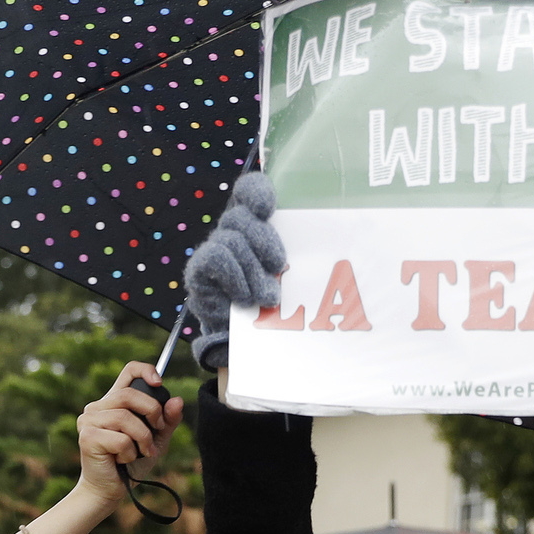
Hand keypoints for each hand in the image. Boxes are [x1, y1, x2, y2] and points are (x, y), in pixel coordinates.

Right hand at [75, 362, 183, 508]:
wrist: (110, 489)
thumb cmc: (130, 463)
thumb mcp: (156, 439)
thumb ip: (167, 421)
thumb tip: (178, 401)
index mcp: (114, 401)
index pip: (129, 371)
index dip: (146, 370)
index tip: (159, 383)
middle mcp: (98, 407)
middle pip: (129, 394)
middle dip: (152, 412)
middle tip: (158, 430)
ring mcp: (89, 420)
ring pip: (125, 417)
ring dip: (142, 438)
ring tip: (143, 452)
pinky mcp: (87, 437)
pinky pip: (120, 438)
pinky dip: (130, 452)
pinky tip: (124, 460)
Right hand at [181, 171, 284, 372]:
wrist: (245, 341)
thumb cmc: (277, 303)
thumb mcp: (294, 276)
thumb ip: (303, 256)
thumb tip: (334, 245)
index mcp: (256, 224)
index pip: (249, 191)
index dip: (256, 192)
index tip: (268, 208)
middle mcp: (232, 231)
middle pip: (241, 216)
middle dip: (264, 241)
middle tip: (281, 267)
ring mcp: (214, 248)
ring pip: (232, 240)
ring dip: (253, 270)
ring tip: (268, 297)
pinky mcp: (199, 269)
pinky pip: (216, 257)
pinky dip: (234, 276)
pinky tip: (245, 298)